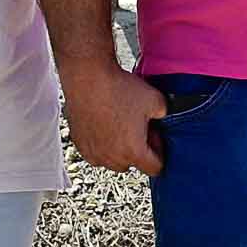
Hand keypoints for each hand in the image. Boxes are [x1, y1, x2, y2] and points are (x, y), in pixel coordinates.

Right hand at [62, 60, 168, 179]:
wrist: (88, 78)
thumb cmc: (118, 89)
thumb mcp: (157, 100)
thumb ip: (166, 115)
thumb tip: (164, 117)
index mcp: (133, 152)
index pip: (155, 168)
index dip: (158, 151)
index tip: (153, 135)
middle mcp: (111, 158)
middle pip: (132, 164)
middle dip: (137, 149)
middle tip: (137, 127)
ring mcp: (93, 152)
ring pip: (112, 160)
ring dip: (118, 147)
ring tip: (119, 123)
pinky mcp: (79, 144)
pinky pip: (95, 152)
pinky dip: (101, 143)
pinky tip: (104, 123)